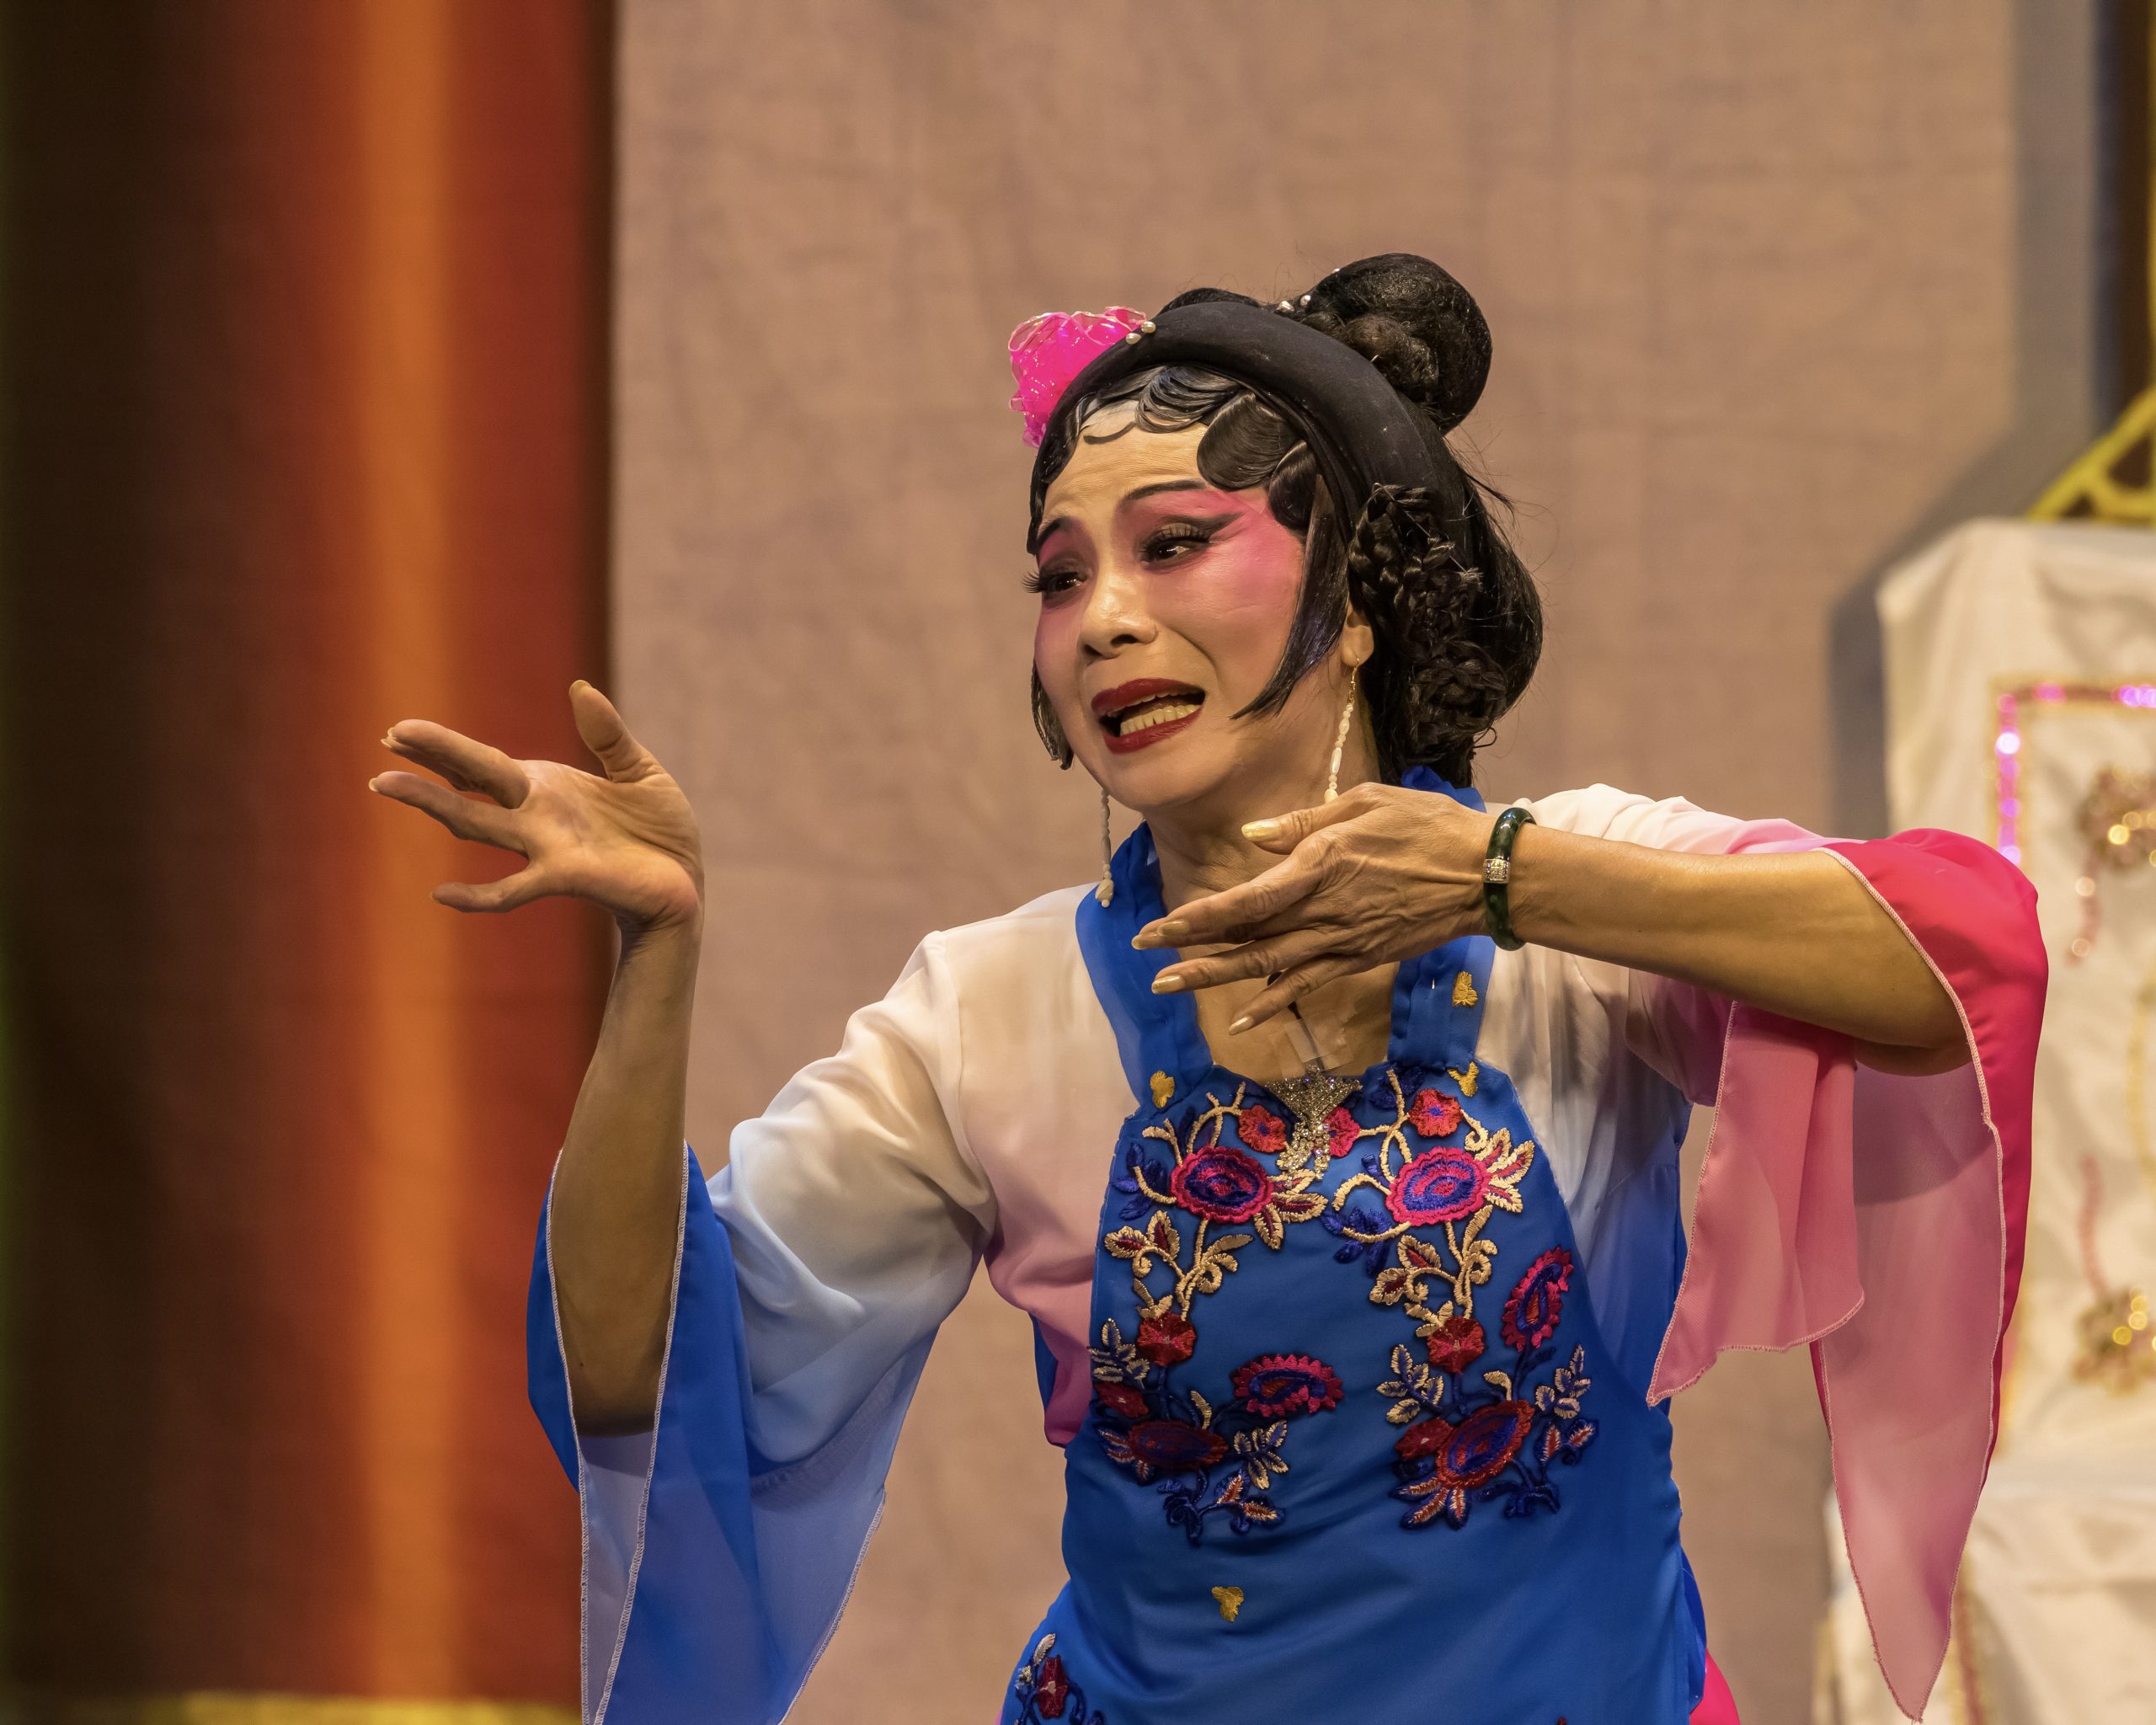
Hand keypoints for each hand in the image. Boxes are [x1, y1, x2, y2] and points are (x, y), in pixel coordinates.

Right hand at [368, 680, 703, 933]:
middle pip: (469, 784)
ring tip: (386, 784)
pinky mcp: (565, 875)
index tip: (398, 732)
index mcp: (545, 786)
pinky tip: (442, 894)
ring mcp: (544, 846)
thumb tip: (579, 687)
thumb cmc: (660, 828)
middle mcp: (534, 815)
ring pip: (476, 824)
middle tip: (384, 743)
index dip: (443, 748)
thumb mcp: (639, 770)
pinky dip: (479, 895)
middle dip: (428, 763)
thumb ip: (607, 733)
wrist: (685, 880)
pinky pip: (513, 889)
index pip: (482, 764)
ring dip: (434, 805)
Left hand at [1133, 782, 1494, 1028]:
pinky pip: (1307, 985)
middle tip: (1145, 957)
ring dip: (1217, 978)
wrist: (1484, 876)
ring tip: (1171, 985)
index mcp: (1318, 868)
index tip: (1158, 928)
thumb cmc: (1427, 827)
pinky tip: (1244, 1016)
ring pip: (1267, 968)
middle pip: (1245, 939)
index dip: (1197, 919)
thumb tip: (1253, 837)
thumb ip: (1304, 823)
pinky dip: (1274, 1003)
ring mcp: (1340, 942)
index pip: (1244, 902)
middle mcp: (1321, 913)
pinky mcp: (1358, 958)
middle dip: (1191, 949)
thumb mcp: (1365, 803)